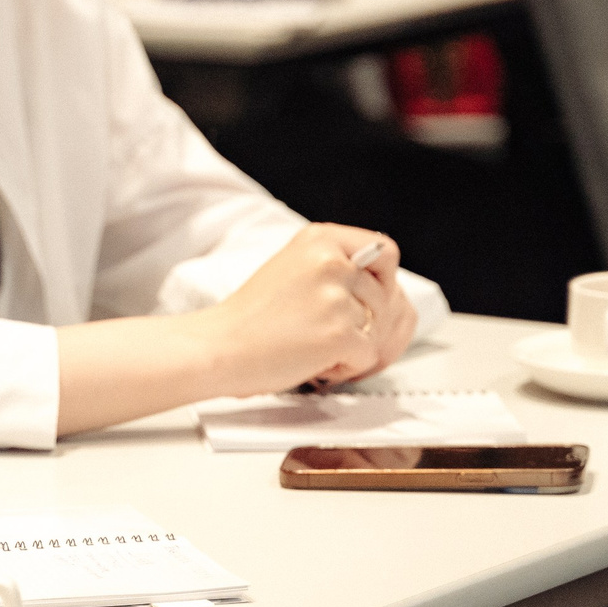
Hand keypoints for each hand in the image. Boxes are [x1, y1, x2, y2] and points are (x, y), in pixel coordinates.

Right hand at [200, 226, 418, 397]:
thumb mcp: (295, 268)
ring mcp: (336, 297)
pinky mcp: (339, 333)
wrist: (218, 348)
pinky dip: (346, 367)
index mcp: (320, 239)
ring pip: (380, 329)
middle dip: (368, 324)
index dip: (383, 281)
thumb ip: (337, 268)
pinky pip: (369, 357)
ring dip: (354, 346)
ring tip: (315, 346)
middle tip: (332, 336)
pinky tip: (315, 362)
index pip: (385, 251)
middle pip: (388, 296)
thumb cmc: (251, 318)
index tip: (365, 300)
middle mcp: (331, 260)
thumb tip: (389, 289)